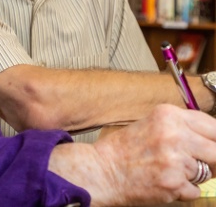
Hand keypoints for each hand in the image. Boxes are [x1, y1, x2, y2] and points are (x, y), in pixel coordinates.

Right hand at [50, 104, 215, 205]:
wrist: (101, 170)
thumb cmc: (123, 149)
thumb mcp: (152, 125)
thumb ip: (181, 128)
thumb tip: (211, 139)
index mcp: (168, 115)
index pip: (213, 126)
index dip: (215, 139)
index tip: (212, 146)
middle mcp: (174, 135)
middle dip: (212, 160)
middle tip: (201, 164)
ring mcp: (175, 160)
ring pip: (207, 172)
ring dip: (193, 176)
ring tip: (168, 171)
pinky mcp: (174, 183)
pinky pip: (195, 190)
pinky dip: (183, 190)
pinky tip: (163, 182)